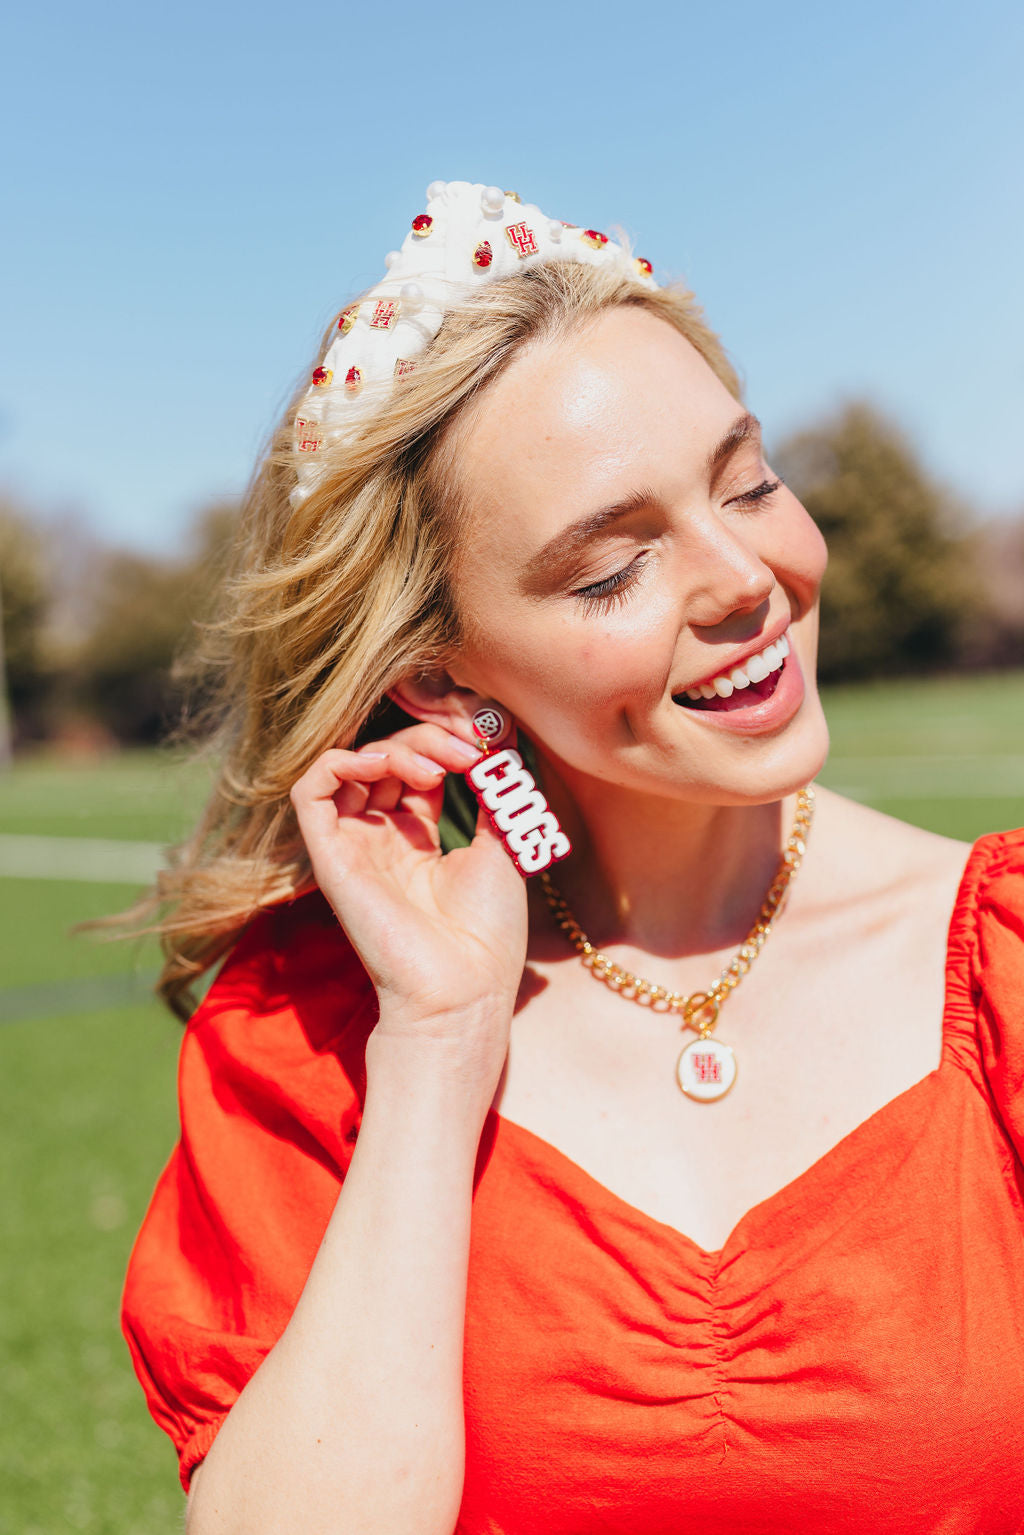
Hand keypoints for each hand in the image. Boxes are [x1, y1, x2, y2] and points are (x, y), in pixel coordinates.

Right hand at [290, 722, 528, 1078]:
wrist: (464, 989)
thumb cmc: (486, 932)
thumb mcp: (502, 846)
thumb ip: (492, 793)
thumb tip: (497, 743)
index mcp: (420, 839)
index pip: (418, 765)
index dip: (447, 742)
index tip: (487, 744)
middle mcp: (382, 838)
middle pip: (387, 757)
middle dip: (428, 738)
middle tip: (468, 751)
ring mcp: (355, 846)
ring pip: (351, 766)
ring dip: (394, 748)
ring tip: (437, 766)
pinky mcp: (330, 857)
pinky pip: (310, 791)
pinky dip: (342, 762)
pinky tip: (386, 764)